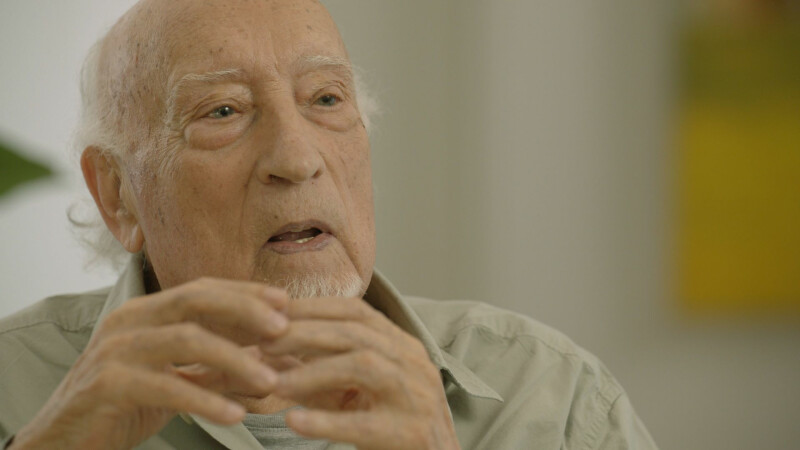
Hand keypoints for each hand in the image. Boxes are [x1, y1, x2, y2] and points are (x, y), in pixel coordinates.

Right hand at [11, 278, 287, 449]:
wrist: (64, 441)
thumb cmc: (124, 406)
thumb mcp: (180, 383)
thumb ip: (222, 373)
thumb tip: (277, 370)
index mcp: (146, 312)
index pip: (203, 289)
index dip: (246, 293)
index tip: (286, 302)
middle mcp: (129, 320)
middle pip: (195, 299)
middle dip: (245, 310)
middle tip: (284, 329)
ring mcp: (115, 349)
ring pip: (185, 339)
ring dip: (234, 359)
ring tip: (270, 382)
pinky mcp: (105, 384)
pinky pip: (165, 386)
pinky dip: (205, 399)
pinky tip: (235, 415)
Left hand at [262, 297, 460, 449]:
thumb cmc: (394, 429)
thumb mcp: (356, 393)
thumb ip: (317, 373)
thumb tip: (265, 356)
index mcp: (402, 346)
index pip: (356, 312)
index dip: (312, 308)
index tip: (271, 311)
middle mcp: (412, 363)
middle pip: (354, 333)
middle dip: (304, 333)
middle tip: (263, 342)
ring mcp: (415, 396)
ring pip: (363, 366)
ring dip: (313, 371)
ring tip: (275, 383)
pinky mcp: (412, 432)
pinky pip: (364, 424)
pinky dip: (326, 421)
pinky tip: (295, 421)